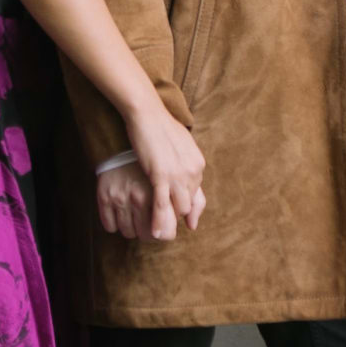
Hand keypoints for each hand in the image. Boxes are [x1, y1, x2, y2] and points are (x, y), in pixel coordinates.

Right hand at [97, 112, 206, 240]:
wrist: (146, 113)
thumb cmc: (160, 127)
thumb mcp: (181, 145)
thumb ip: (187, 163)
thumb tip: (189, 177)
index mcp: (198, 164)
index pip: (195, 194)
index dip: (185, 205)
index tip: (179, 217)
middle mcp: (193, 171)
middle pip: (188, 203)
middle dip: (177, 214)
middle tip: (166, 225)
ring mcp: (178, 174)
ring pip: (178, 208)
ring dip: (169, 219)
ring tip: (158, 231)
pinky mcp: (161, 176)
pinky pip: (162, 205)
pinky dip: (159, 221)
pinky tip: (155, 233)